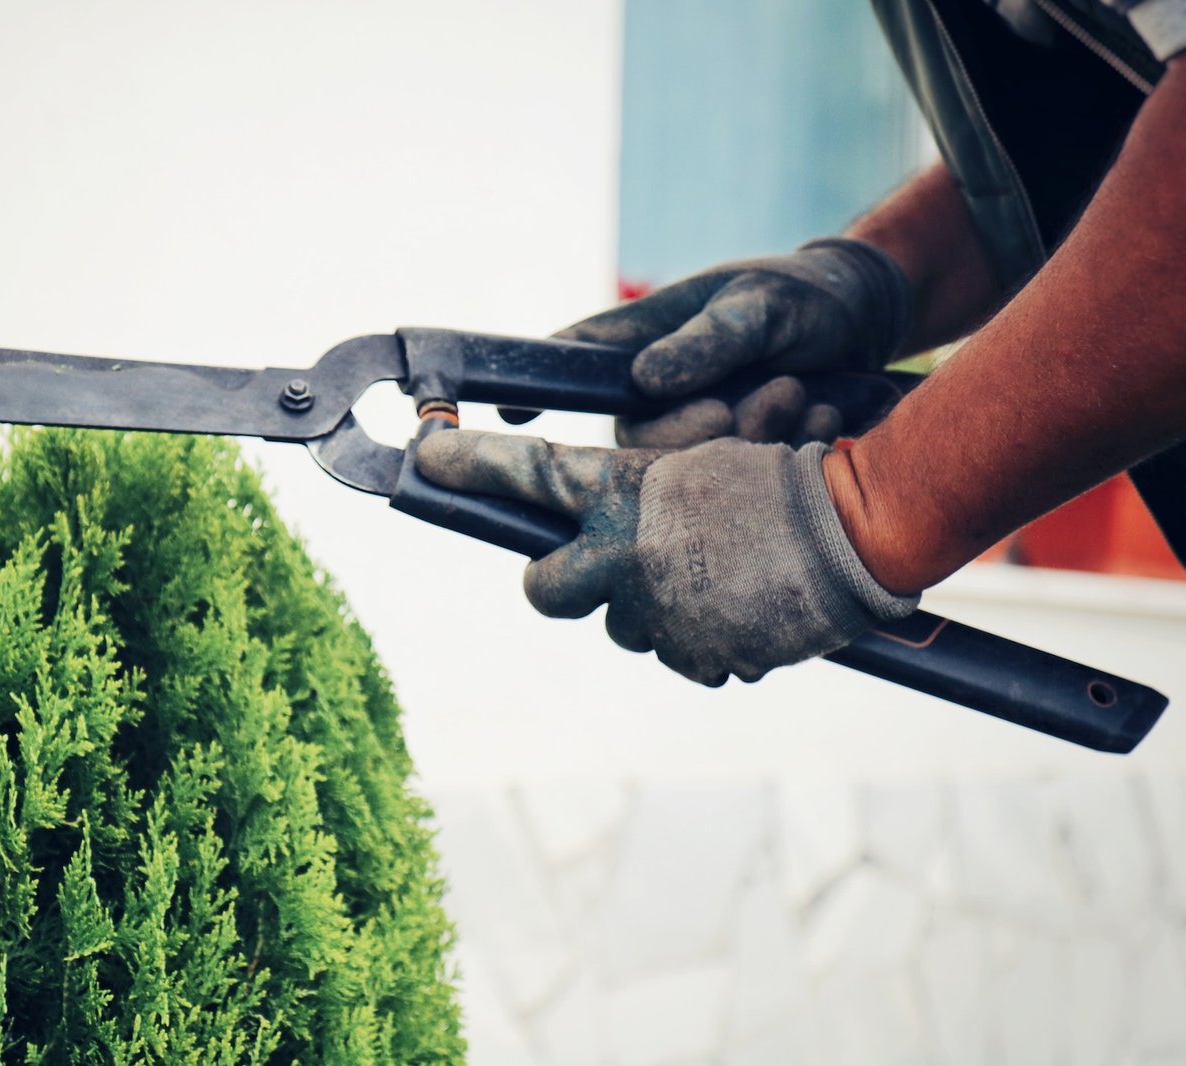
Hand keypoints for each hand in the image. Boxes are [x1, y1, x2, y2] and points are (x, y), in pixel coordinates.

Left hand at [416, 429, 917, 684]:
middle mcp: (623, 562)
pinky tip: (738, 604)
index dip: (470, 466)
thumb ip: (634, 507)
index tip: (425, 455)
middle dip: (559, 580)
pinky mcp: (699, 659)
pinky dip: (701, 634)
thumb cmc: (784, 481)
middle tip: (586, 567)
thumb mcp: (697, 469)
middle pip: (545, 588)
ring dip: (647, 606)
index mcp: (622, 497)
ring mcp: (658, 618)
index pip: (528, 474)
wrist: (859, 531)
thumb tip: (594, 540)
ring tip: (704, 574)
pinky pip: (682, 653)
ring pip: (622, 624)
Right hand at [506, 238, 912, 448]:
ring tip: (799, 394)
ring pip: (687, 472)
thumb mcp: (761, 306)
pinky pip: (735, 485)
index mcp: (639, 342)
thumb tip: (644, 380)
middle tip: (770, 392)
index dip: (531, 387)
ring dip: (752, 440)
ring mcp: (688, 432)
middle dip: (701, 434)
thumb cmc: (800, 298)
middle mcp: (651, 394)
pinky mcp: (727, 463)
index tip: (509, 408)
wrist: (864, 328)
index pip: (571, 362)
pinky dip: (783, 453)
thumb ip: (708, 342)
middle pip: (635, 446)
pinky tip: (819, 417)